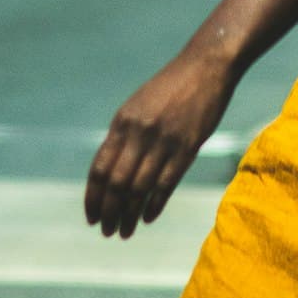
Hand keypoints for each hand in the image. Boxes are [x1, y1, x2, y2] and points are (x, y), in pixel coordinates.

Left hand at [84, 47, 235, 238]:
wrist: (205, 65)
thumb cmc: (171, 86)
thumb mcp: (138, 105)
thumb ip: (124, 134)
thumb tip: (109, 171)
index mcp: (123, 121)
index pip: (99, 168)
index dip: (93, 197)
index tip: (92, 217)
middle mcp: (139, 132)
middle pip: (116, 184)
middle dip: (109, 212)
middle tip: (107, 232)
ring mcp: (163, 140)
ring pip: (139, 189)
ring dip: (129, 215)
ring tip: (125, 231)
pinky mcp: (187, 147)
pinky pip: (165, 184)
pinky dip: (154, 205)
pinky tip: (148, 217)